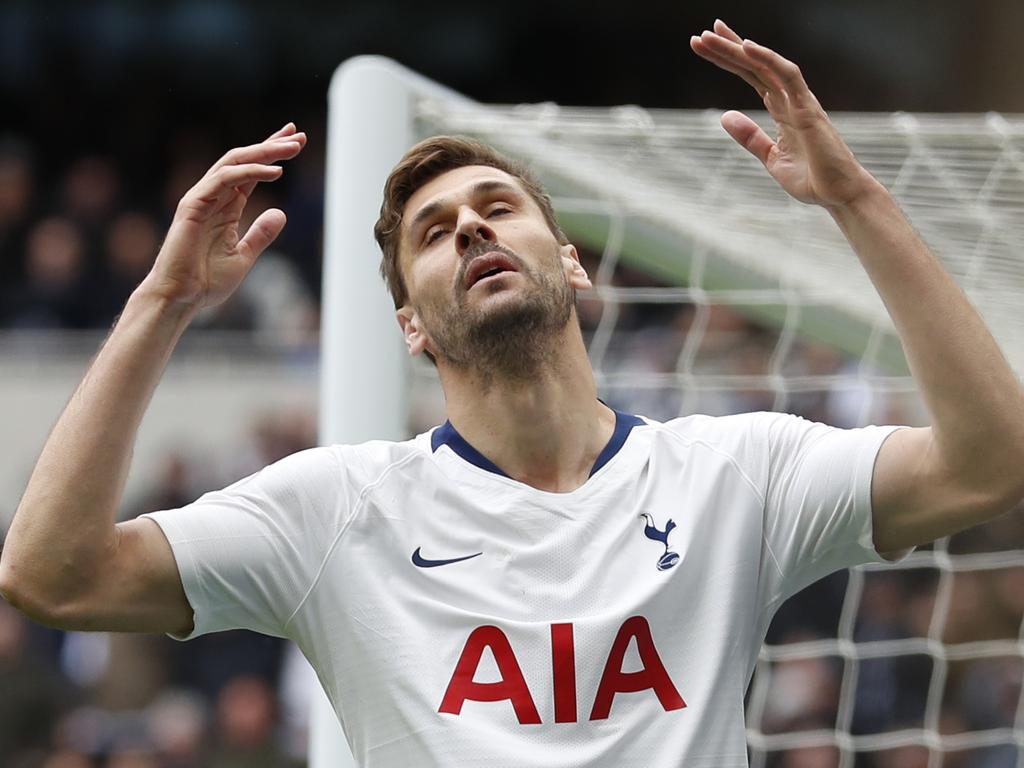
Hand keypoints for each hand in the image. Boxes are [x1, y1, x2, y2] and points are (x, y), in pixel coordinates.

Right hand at [141, 123, 306, 309]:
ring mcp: (202, 198)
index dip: (272, 156)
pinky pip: (224, 179)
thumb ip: (261, 234)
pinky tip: (275, 171)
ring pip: (235, 163)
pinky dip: (250, 172)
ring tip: (292, 148)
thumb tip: (281, 212)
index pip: (251, 173)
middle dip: (271, 145)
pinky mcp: (193, 204)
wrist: (180, 297)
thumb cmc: (205, 281)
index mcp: (226, 207)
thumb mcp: (244, 256)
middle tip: (298, 135)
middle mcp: (213, 197)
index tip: (296, 143)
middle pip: (244, 160)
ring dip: (265, 152)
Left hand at [690, 21, 878, 208]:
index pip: (752, 77)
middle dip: (728, 49)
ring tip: (712, 35)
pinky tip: (747, 47)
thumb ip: (750, 136)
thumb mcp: (770, 158)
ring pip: (765, 65)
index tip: (707, 45)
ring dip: (739, 49)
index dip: (731, 59)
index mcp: (781, 109)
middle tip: (700, 35)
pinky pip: (788, 76)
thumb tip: (725, 116)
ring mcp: (800, 101)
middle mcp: (790, 99)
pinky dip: (768, 59)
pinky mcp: (808, 108)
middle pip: (754, 66)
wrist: (838, 195)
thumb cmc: (812, 179)